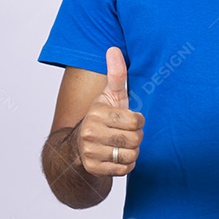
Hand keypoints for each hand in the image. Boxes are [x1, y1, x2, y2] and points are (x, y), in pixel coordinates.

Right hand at [76, 47, 143, 176]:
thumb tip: (113, 49)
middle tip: (126, 134)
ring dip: (131, 152)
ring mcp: (90, 152)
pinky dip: (126, 165)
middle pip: (134, 139)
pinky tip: (117, 156)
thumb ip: (116, 74)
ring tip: (121, 144)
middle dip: (136, 138)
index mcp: (97, 113)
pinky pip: (124, 169)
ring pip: (130, 155)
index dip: (138, 121)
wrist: (80, 146)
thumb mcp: (110, 95)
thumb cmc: (103, 117)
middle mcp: (90, 132)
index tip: (129, 119)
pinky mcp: (93, 168)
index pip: (136, 121)